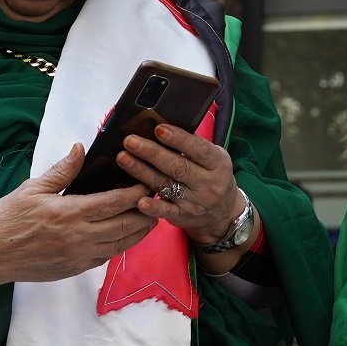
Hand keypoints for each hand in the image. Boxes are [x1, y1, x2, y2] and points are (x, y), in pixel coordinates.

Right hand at [0, 143, 154, 301]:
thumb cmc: (5, 219)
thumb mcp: (32, 189)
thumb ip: (62, 170)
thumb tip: (81, 148)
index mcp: (70, 214)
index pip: (116, 202)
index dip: (138, 192)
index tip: (149, 181)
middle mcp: (79, 238)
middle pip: (126, 226)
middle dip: (147, 212)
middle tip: (159, 198)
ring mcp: (77, 257)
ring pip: (121, 245)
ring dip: (139, 231)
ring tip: (151, 216)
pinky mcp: (73, 270)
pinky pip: (106, 258)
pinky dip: (120, 245)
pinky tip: (125, 235)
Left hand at [118, 124, 241, 247]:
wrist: (223, 212)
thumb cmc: (213, 176)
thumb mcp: (214, 159)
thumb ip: (194, 147)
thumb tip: (162, 129)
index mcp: (218, 163)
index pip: (199, 149)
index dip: (179, 139)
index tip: (158, 129)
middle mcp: (208, 183)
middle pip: (178, 166)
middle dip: (152, 152)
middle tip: (130, 141)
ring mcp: (195, 201)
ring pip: (166, 184)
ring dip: (142, 171)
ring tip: (123, 158)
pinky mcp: (183, 216)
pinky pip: (166, 211)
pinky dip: (152, 206)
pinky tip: (139, 200)